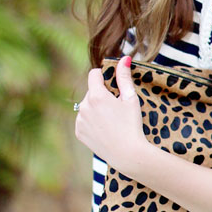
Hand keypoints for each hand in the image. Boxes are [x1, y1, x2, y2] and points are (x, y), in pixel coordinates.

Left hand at [74, 56, 145, 172]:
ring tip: (111, 121)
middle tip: (116, 109)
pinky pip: (84, 120)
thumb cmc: (132, 125)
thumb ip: (124, 77)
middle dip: (101, 95)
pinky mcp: (79, 132)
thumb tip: (125, 58)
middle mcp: (84, 106)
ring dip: (96, 108)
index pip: (94, 74)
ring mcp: (80, 120)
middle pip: (91, 91)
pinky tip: (104, 129)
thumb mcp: (131, 99)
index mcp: (96, 95)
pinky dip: (91, 121)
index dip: (103, 76)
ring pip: (87, 106)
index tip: (111, 84)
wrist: (127, 153)